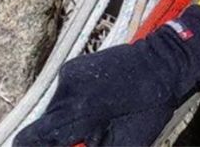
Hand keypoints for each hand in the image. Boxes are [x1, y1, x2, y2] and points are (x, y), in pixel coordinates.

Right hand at [16, 7, 199, 146]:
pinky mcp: (72, 66)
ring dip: (65, 121)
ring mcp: (68, 74)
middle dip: (59, 138)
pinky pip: (62, 94)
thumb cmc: (150, 109)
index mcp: (78, 110)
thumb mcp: (125, 143)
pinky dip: (72, 105)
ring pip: (53, 110)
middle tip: (90, 135)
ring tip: (96, 120)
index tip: (61, 145)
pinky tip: (96, 104)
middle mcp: (67, 89)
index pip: (34, 138)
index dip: (37, 146)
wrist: (165, 62)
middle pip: (44, 125)